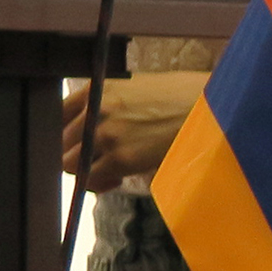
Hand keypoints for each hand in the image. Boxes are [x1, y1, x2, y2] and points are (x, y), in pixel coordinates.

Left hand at [61, 69, 205, 191]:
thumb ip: (112, 102)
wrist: (214, 107)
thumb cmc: (186, 96)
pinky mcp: (122, 158)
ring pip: (70, 164)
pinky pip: (92, 180)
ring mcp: (106, 134)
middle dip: (75, 155)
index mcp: (97, 88)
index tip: (75, 144)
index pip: (57, 115)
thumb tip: (98, 125)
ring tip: (109, 173)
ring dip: (86, 171)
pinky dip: (100, 184)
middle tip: (96, 162)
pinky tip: (118, 179)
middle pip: (60, 143)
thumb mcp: (140, 87)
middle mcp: (95, 109)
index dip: (64, 135)